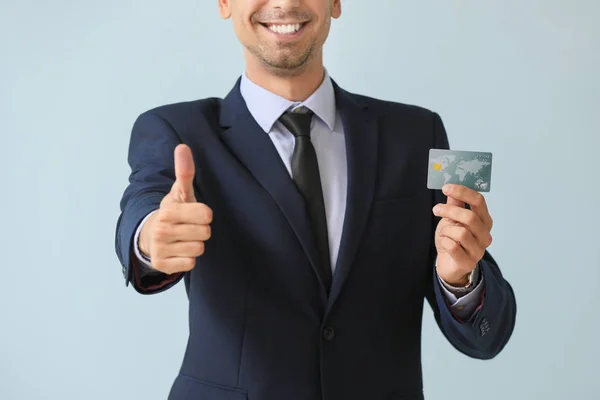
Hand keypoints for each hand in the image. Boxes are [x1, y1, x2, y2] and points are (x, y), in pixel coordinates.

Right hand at [139, 144, 212, 273]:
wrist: (150, 236)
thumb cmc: (173, 213)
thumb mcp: (180, 192)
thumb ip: (184, 171)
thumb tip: (183, 146)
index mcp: (168, 211)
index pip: (206, 214)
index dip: (204, 214)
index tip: (194, 214)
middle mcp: (162, 230)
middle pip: (205, 233)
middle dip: (201, 230)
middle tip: (189, 227)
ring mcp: (160, 249)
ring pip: (199, 249)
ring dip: (195, 245)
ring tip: (183, 238)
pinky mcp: (162, 265)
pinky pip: (191, 264)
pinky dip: (188, 259)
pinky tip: (179, 251)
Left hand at [432, 184, 492, 285]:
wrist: (448, 264)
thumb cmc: (452, 239)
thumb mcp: (452, 218)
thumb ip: (455, 203)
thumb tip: (452, 186)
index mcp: (484, 220)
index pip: (479, 201)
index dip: (463, 192)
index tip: (446, 187)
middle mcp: (485, 235)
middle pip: (470, 217)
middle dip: (449, 211)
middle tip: (436, 209)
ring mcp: (479, 250)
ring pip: (461, 232)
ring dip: (446, 230)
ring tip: (443, 233)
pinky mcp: (468, 263)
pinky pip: (453, 247)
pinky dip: (444, 242)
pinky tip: (444, 243)